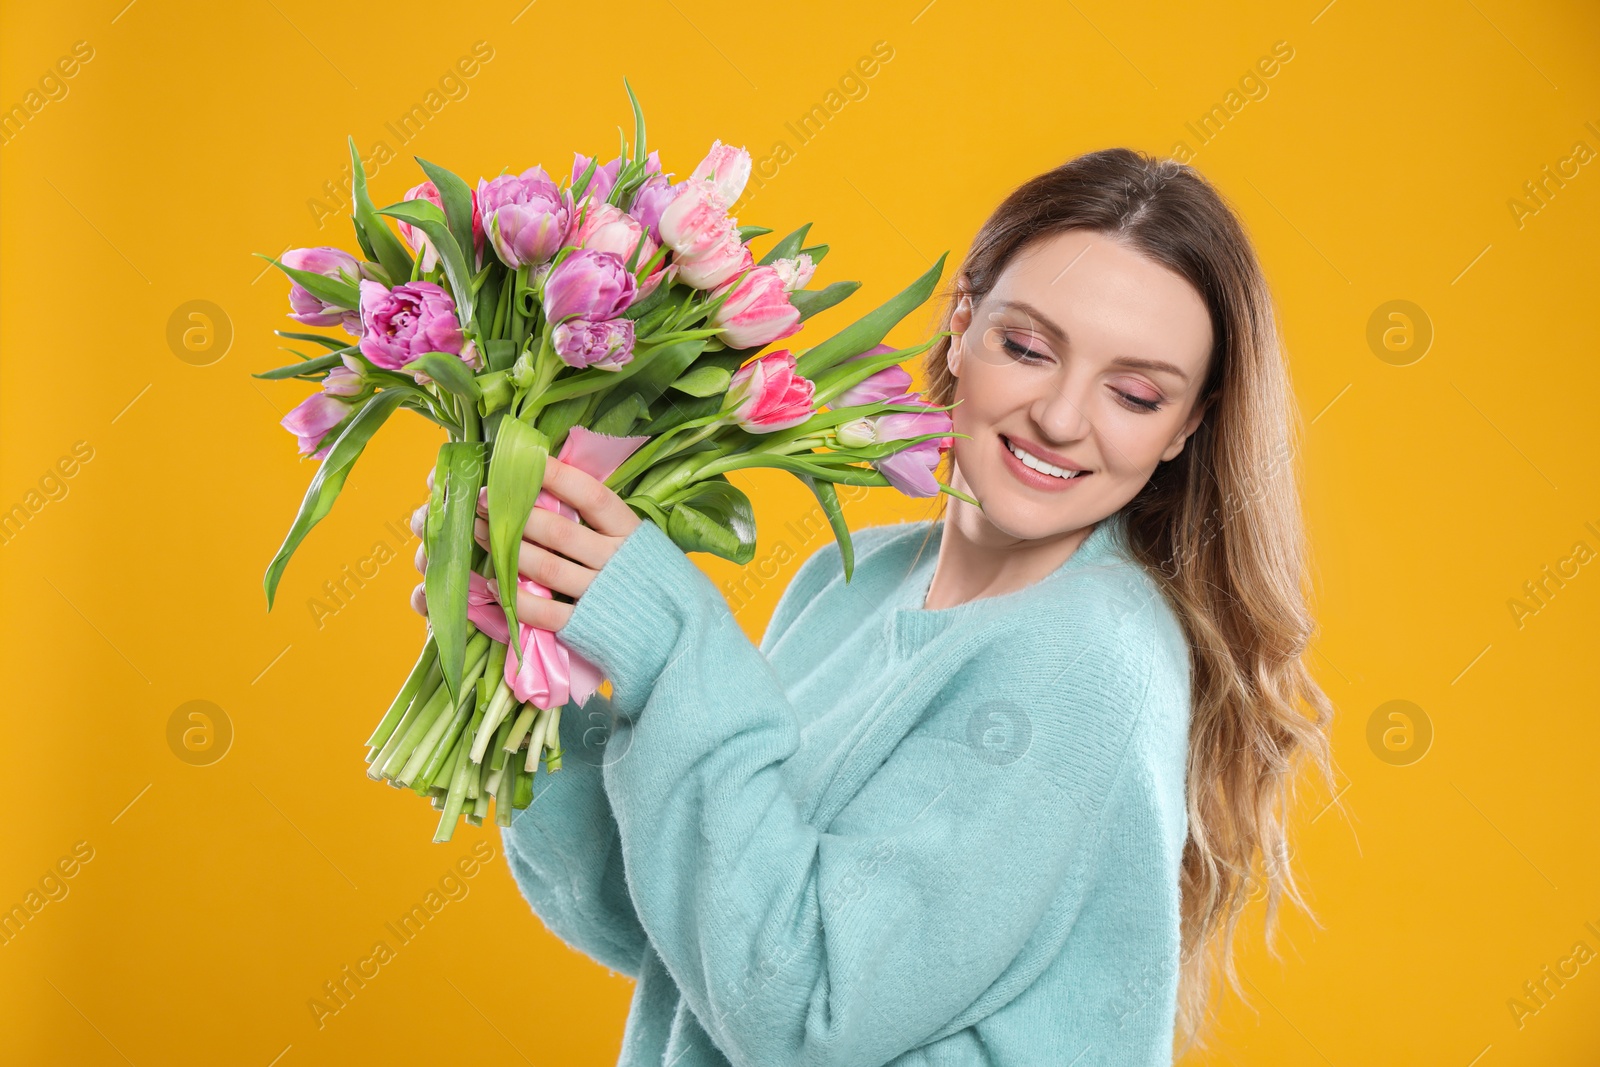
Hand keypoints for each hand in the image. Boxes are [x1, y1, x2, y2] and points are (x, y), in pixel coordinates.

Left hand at [410, 457, 641, 631]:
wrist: (683, 639)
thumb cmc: (660, 584)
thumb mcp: (647, 546)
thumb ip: (613, 526)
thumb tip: (565, 491)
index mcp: (633, 535)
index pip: (592, 497)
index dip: (559, 477)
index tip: (526, 462)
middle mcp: (616, 561)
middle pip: (559, 531)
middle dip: (516, 513)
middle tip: (484, 498)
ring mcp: (600, 595)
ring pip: (545, 567)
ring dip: (507, 549)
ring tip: (481, 532)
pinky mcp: (586, 626)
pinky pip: (544, 612)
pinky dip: (517, 599)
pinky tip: (497, 584)